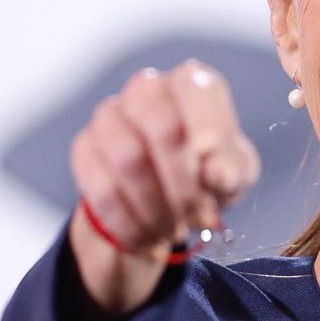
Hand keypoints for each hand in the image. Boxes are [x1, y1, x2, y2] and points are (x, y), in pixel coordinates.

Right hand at [68, 60, 260, 317]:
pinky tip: (150, 237)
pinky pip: (102, 189)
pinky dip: (132, 222)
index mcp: (191, 84)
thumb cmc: (207, 172)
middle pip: (162, 126)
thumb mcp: (235, 172)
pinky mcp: (84, 147)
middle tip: (198, 216)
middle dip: (184, 182)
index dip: (209, 134)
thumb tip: (219, 173)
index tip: (218, 176)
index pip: (197, 92)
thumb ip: (232, 169)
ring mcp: (109, 116)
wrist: (164, 196)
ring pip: (129, 160)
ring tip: (176, 230)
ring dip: (158, 207)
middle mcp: (147, 89)